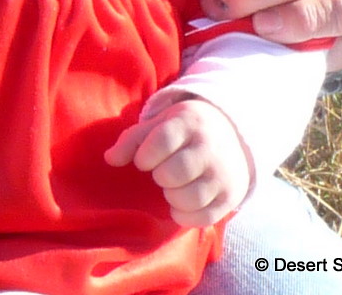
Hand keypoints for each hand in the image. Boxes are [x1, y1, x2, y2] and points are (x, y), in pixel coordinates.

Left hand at [105, 97, 249, 226]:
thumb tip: (109, 159)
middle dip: (160, 177)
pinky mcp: (230, 196)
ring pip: (189, 198)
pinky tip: (181, 202)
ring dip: (172, 197)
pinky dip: (185, 215)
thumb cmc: (183, 131)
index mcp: (188, 123)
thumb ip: (131, 140)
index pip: (161, 142)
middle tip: (162, 172)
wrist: (232, 134)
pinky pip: (203, 217)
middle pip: (174, 173)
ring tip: (173, 187)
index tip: (144, 160)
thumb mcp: (158, 125)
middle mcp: (209, 147)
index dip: (145, 157)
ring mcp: (222, 173)